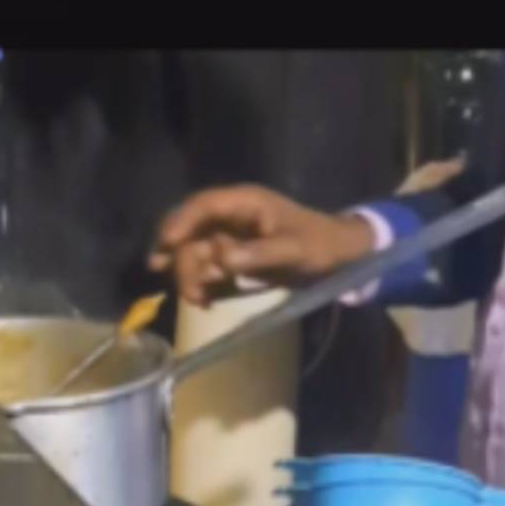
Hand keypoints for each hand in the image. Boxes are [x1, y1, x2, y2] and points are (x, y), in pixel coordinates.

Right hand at [148, 185, 374, 306]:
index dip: (180, 222)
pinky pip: (205, 270)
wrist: (338, 257)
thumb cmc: (320, 245)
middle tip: (189, 292)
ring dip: (189, 276)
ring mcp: (228, 239)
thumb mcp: (295, 250)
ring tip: (199, 301)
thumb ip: (259, 254)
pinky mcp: (231, 259)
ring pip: (192, 252)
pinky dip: (201, 285)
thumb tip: (220, 260)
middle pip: (190, 232)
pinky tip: (206, 302)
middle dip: (182, 260)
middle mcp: (230, 218)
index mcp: (245, 203)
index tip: (166, 245)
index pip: (203, 206)